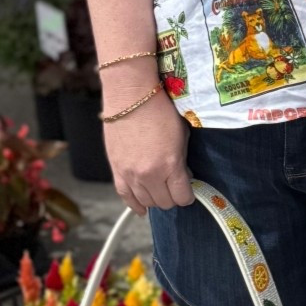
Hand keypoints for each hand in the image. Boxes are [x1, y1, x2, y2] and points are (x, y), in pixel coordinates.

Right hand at [103, 89, 193, 211]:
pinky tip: (142, 209)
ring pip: (146, 202)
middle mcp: (149, 175)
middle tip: (175, 186)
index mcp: (170, 165)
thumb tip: (183, 177)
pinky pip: (125, 197)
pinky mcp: (116, 170)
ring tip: (160, 190)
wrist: (131, 96)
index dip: (188, 195)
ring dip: (156, 199)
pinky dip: (135, 205)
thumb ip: (182, 161)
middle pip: (165, 203)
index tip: (189, 189)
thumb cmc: (159, 110)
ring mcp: (130, 174)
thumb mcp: (182, 135)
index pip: (182, 197)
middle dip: (173, 197)